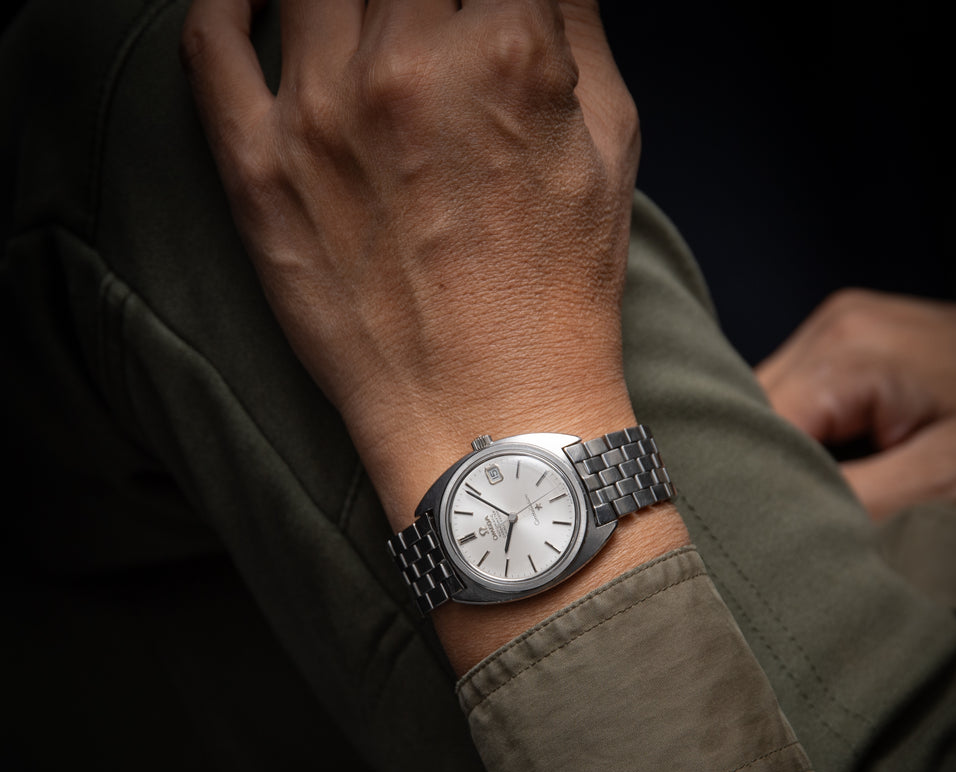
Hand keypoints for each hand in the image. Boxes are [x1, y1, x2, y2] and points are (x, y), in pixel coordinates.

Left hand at [181, 0, 640, 526]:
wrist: (493, 411)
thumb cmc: (560, 291)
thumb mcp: (611, 147)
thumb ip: (580, 28)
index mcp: (507, 52)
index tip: (484, 14)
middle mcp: (406, 67)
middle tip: (426, 34)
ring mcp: (320, 115)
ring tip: (364, 24)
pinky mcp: (258, 169)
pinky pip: (208, 41)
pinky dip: (224, 0)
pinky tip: (253, 1)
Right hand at [757, 289, 955, 519]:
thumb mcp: (946, 482)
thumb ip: (852, 502)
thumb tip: (772, 530)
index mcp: (844, 351)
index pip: (753, 431)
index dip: (752, 489)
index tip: (769, 539)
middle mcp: (830, 327)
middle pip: (754, 416)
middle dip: (767, 473)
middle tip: (797, 524)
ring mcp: (840, 328)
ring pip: (771, 410)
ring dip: (787, 458)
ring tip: (824, 494)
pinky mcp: (853, 343)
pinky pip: (800, 399)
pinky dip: (808, 441)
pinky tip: (836, 465)